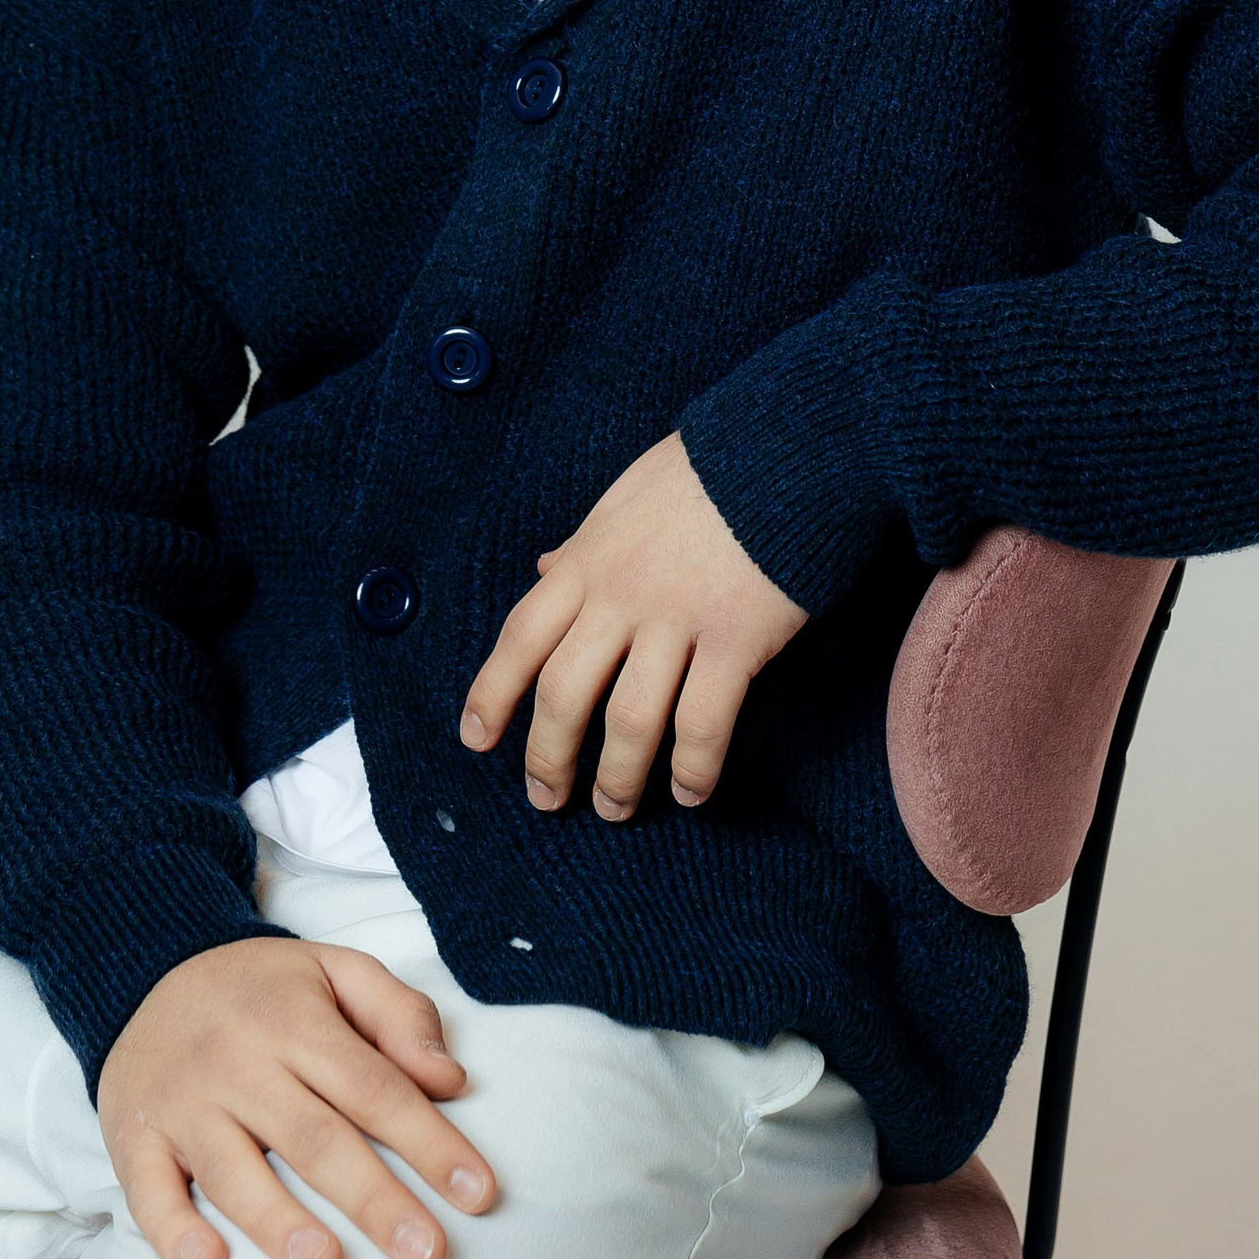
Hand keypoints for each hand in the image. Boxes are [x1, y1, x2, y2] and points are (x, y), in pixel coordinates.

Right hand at [98, 936, 495, 1258]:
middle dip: (375, 1200)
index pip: (375, 1087)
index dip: (430, 1142)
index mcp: (295, 1020)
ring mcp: (184, 1102)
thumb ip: (399, 1014)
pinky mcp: (135, 1137)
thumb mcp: (335, 970)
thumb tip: (448, 1079)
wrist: (145, 972)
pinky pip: (147, 1191)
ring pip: (233, 1170)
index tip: (477, 1192)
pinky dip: (172, 1230)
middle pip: (316, 1138)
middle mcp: (239, 1061)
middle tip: (426, 1254)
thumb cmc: (260, 988)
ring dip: (279, 1222)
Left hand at [460, 431, 805, 819]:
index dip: (492, 694)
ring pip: (628, 721)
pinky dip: (692, 768)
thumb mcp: (625, 496)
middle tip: (547, 799)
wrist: (782, 448)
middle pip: (564, 693)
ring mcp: (678, 619)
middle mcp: (621, 595)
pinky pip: (703, 722)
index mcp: (588, 559)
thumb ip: (585, 542)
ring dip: (617, 777)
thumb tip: (545, 567)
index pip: (522, 637)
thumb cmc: (705, 470)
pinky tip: (689, 793)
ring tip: (615, 809)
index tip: (475, 739)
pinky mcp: (736, 638)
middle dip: (549, 757)